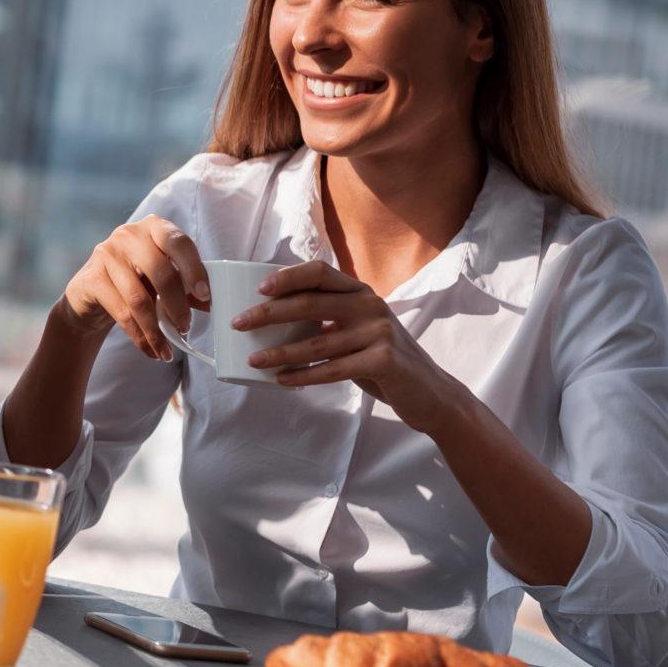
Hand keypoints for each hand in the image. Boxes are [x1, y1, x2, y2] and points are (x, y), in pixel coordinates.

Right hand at [56, 216, 209, 360]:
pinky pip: (122, 313)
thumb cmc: (134, 280)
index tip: (205, 296)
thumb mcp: (161, 278)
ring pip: (139, 298)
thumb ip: (184, 286)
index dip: (194, 269)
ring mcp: (107, 254)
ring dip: (157, 330)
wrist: (90, 292)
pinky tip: (150, 349)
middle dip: (177, 306)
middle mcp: (128, 235)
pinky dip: (140, 336)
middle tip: (186, 327)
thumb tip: (209, 303)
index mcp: (153, 228)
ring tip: (167, 349)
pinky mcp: (92, 279)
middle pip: (161, 272)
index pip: (178, 242)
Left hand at [234, 260, 467, 434]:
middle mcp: (371, 306)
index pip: (320, 272)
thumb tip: (272, 317)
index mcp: (361, 293)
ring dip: (279, 353)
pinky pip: (333, 369)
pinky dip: (303, 376)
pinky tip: (280, 380)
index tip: (258, 289)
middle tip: (238, 324)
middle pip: (310, 303)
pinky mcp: (384, 360)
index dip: (287, 277)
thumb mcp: (359, 331)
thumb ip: (329, 320)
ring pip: (317, 342)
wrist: (429, 394)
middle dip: (268, 314)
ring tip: (252, 359)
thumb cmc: (382, 360)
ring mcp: (380, 332)